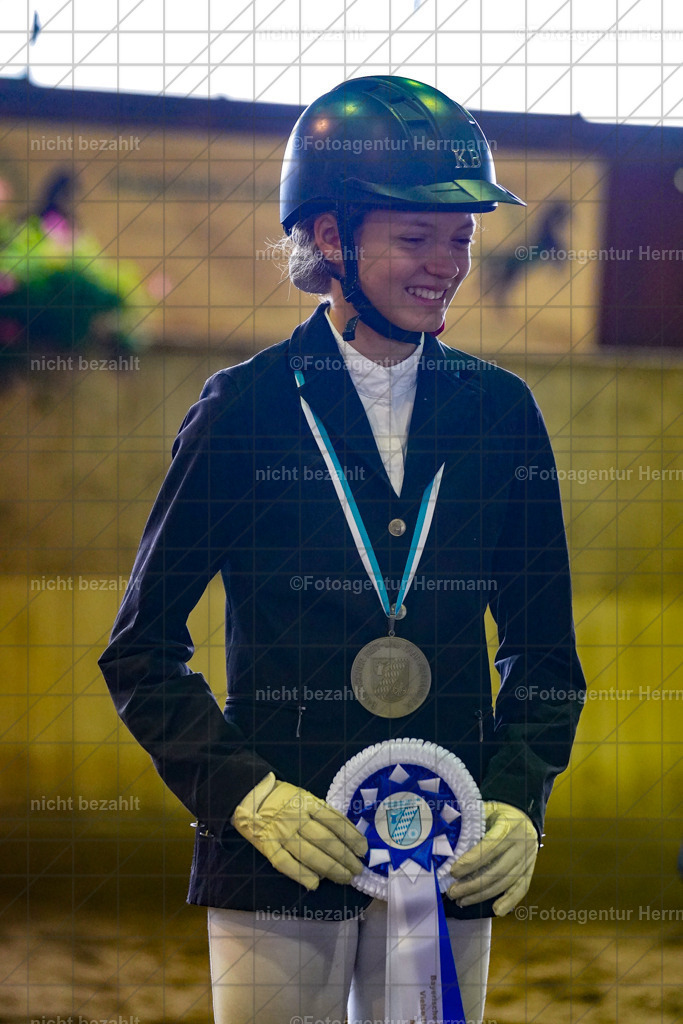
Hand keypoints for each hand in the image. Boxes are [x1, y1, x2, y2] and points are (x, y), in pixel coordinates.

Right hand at [231, 773, 367, 890]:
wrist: (249, 795)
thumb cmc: (282, 797)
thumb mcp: (304, 796)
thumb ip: (322, 813)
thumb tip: (345, 836)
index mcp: (307, 802)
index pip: (335, 822)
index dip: (351, 837)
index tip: (363, 850)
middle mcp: (296, 817)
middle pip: (326, 840)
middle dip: (345, 858)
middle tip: (357, 869)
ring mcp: (281, 832)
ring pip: (310, 854)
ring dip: (330, 868)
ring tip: (344, 877)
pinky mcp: (267, 845)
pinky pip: (286, 863)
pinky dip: (301, 874)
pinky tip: (315, 883)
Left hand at [446, 801, 537, 915]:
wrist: (525, 814)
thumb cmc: (499, 812)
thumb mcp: (486, 809)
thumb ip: (471, 823)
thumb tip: (446, 838)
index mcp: (508, 827)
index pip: (489, 848)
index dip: (471, 862)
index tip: (453, 872)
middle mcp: (521, 845)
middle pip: (496, 870)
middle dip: (472, 884)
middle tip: (452, 891)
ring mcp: (527, 858)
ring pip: (505, 882)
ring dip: (483, 895)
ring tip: (462, 900)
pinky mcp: (530, 869)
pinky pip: (521, 888)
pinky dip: (510, 901)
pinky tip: (496, 910)